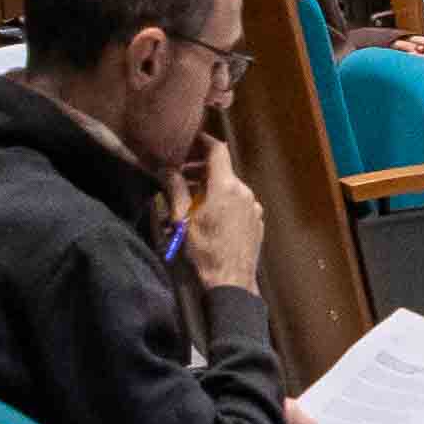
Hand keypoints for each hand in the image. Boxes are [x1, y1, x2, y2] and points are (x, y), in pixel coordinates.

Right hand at [181, 138, 266, 294]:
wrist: (232, 283)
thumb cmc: (204, 252)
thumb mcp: (183, 220)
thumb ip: (176, 189)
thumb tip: (167, 169)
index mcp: (227, 187)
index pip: (217, 150)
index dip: (203, 141)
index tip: (189, 141)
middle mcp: (245, 192)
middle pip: (223, 170)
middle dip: (201, 169)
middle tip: (180, 174)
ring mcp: (254, 207)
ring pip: (231, 187)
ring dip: (212, 187)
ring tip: (192, 198)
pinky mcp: (257, 221)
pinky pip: (239, 203)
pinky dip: (224, 201)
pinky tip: (210, 215)